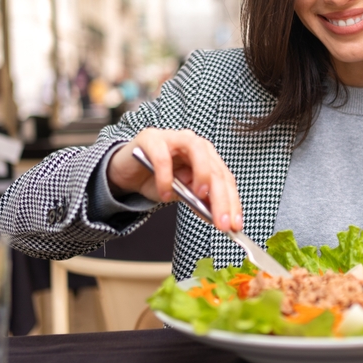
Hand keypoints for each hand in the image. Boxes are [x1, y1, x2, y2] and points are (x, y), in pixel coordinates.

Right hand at [107, 128, 242, 231]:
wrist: (127, 171)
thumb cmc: (156, 180)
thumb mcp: (181, 194)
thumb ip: (198, 201)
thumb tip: (215, 216)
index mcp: (207, 157)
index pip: (226, 179)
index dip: (233, 202)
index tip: (235, 225)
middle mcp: (195, 144)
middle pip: (215, 168)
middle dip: (222, 197)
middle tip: (222, 222)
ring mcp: (174, 137)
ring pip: (197, 149)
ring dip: (202, 174)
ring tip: (201, 195)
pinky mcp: (151, 139)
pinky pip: (162, 157)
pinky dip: (165, 178)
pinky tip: (166, 195)